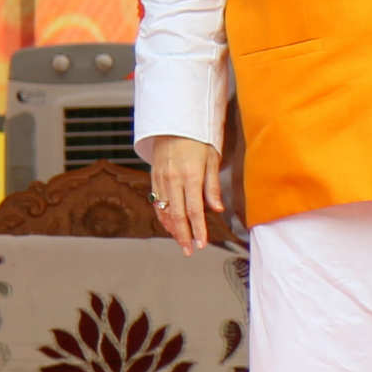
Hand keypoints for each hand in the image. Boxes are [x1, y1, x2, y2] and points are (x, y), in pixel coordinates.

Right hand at [140, 135, 227, 251]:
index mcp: (191, 175)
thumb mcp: (212, 158)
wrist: (174, 121)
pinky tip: (169, 225)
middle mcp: (174, 179)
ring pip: (165, 211)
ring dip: (172, 229)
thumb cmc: (197, 138)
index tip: (201, 243)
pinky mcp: (154, 177)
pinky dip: (163, 216)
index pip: (194, 210)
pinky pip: (156, 202)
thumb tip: (217, 208)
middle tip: (189, 250)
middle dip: (184, 236)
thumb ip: (213, 186)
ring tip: (181, 242)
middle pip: (177, 215)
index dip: (198, 230)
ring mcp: (161, 179)